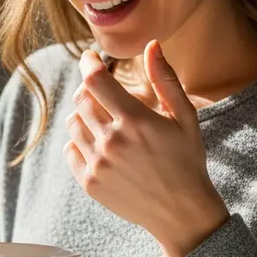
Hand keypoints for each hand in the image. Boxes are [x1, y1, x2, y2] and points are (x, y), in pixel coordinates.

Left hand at [65, 40, 229, 256]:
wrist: (179, 210)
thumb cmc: (186, 159)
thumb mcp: (185, 117)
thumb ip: (165, 80)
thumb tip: (151, 46)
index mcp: (135, 121)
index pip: (95, 81)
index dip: (88, 63)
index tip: (89, 57)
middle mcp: (111, 142)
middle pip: (80, 101)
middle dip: (89, 90)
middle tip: (102, 91)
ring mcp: (97, 164)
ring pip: (73, 125)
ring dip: (83, 115)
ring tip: (104, 120)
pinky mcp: (89, 183)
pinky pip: (70, 150)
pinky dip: (80, 141)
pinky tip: (99, 143)